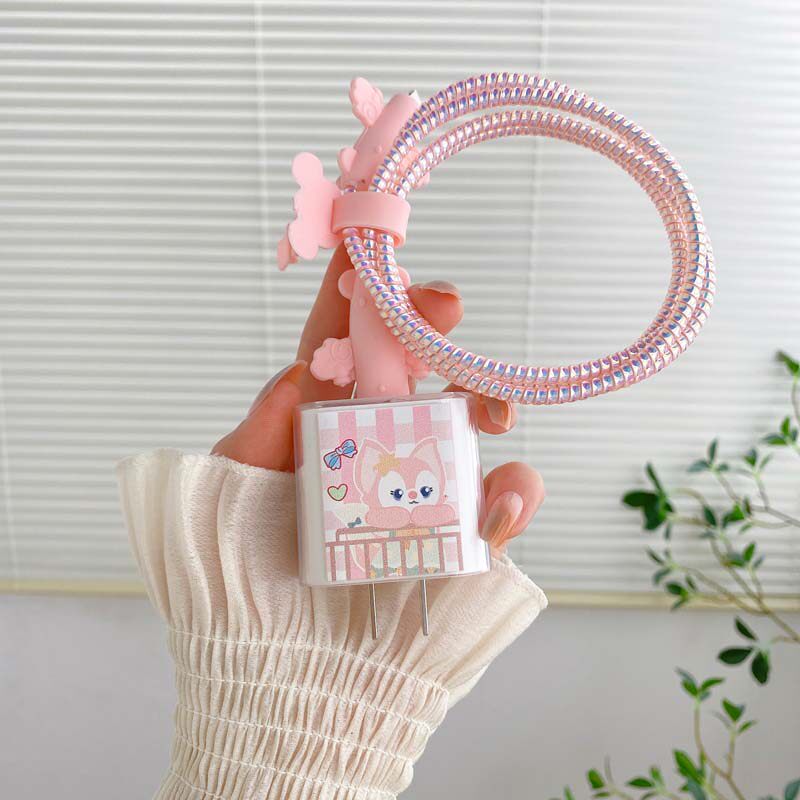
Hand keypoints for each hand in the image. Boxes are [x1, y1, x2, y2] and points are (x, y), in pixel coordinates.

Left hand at [212, 244, 544, 549]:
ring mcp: (427, 475)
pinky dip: (513, 497)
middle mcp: (379, 432)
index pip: (340, 333)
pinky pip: (505, 496)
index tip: (369, 231)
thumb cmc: (247, 567)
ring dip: (491, 401)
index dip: (356, 280)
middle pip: (419, 359)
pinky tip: (498, 511)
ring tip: (492, 415)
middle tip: (446, 307)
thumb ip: (254, 435)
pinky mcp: (463, 525)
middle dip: (435, 323)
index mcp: (321, 412)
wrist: (289, 657)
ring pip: (476, 416)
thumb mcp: (232, 492)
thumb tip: (296, 376)